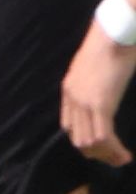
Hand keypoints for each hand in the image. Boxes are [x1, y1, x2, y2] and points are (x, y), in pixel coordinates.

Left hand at [74, 29, 134, 169]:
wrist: (113, 34)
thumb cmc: (111, 46)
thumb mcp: (96, 67)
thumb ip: (95, 82)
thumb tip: (105, 90)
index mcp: (69, 89)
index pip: (69, 125)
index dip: (84, 140)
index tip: (101, 148)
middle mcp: (72, 98)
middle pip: (77, 137)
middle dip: (96, 153)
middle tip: (114, 159)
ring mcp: (84, 102)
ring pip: (90, 142)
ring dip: (107, 155)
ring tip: (122, 160)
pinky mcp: (100, 104)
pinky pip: (103, 136)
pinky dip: (114, 150)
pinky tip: (125, 155)